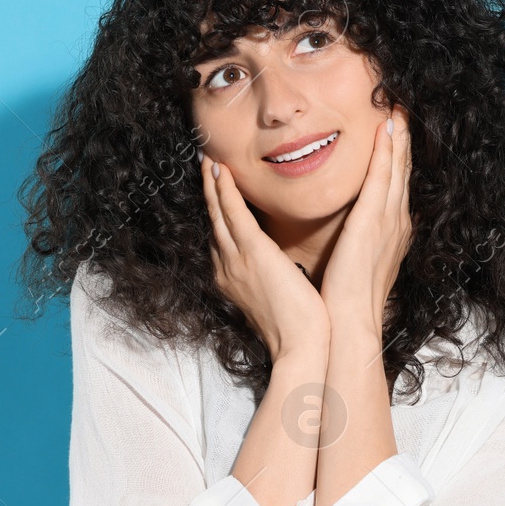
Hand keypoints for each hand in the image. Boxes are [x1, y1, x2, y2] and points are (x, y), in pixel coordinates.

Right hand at [201, 154, 329, 360]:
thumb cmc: (297, 327)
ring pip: (218, 212)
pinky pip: (233, 214)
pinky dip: (224, 190)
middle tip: (204, 163)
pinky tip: (220, 170)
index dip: (217, 211)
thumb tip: (281, 268)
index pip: (222, 236)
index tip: (216, 188)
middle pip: (213, 220)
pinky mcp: (253, 253)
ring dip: (212, 183)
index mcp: (234, 277)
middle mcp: (227, 267)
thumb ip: (272, 278)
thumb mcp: (277, 297)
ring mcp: (236, 260)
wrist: (300, 347)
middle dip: (208, 191)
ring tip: (207, 157)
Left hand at [320, 109, 412, 337]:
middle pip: (403, 171)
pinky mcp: (373, 221)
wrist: (352, 320)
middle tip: (402, 109)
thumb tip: (356, 232)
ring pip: (397, 168)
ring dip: (398, 137)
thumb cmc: (350, 298)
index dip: (399, 157)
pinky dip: (386, 152)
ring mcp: (388, 220)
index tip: (396, 131)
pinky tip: (386, 130)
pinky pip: (382, 178)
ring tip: (398, 109)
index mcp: (394, 231)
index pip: (397, 185)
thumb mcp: (361, 263)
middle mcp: (397, 221)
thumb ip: (363, 241)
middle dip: (403, 139)